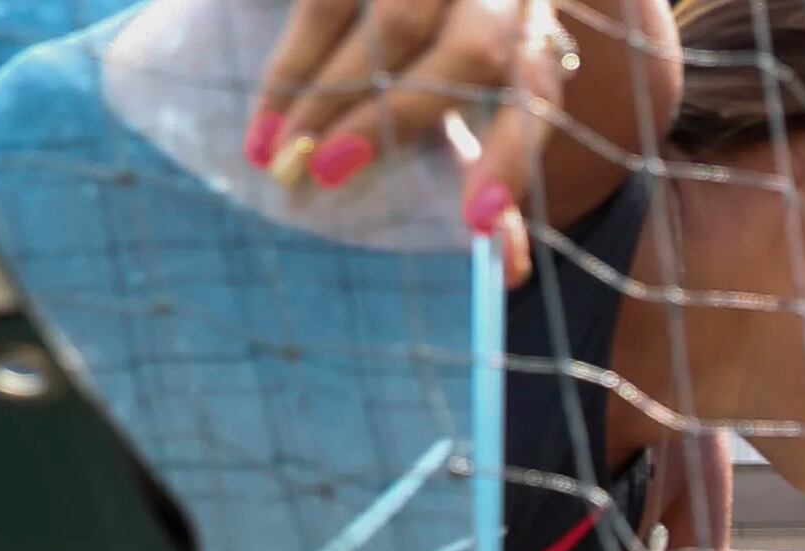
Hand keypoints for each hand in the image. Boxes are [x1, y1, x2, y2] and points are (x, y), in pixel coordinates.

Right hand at [252, 0, 667, 276]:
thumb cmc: (451, 43)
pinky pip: (327, 2)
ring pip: (393, 23)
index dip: (510, 157)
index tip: (476, 221)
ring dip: (331, 93)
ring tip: (281, 152)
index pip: (537, 94)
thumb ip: (491, 170)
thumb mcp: (480, 96)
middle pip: (470, 51)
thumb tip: (508, 270)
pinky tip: (267, 117)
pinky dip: (293, 63)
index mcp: (530, 37)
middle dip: (395, 116)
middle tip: (329, 172)